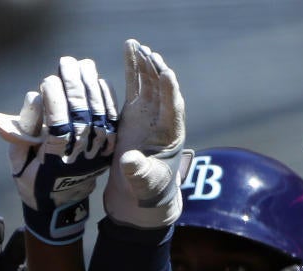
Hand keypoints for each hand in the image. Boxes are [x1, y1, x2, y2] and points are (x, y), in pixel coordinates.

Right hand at [0, 57, 115, 243]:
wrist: (60, 205)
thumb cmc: (32, 178)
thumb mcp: (17, 161)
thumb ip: (17, 134)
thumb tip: (19, 106)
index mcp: (54, 164)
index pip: (58, 128)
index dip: (54, 103)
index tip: (47, 80)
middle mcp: (79, 160)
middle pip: (81, 118)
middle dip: (74, 87)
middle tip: (66, 63)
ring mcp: (96, 155)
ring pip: (99, 117)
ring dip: (92, 88)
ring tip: (83, 65)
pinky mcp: (107, 150)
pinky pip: (111, 122)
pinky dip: (107, 100)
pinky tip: (99, 81)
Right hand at [102, 39, 190, 229]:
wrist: (140, 194)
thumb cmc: (148, 190)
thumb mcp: (144, 183)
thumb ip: (139, 172)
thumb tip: (131, 161)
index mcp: (171, 135)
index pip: (173, 108)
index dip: (170, 91)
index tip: (166, 74)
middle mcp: (162, 120)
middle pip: (162, 89)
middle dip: (156, 71)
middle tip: (149, 53)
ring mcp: (149, 114)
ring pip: (149, 83)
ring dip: (145, 63)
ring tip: (137, 44)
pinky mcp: (134, 112)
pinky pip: (135, 85)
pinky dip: (133, 67)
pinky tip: (129, 47)